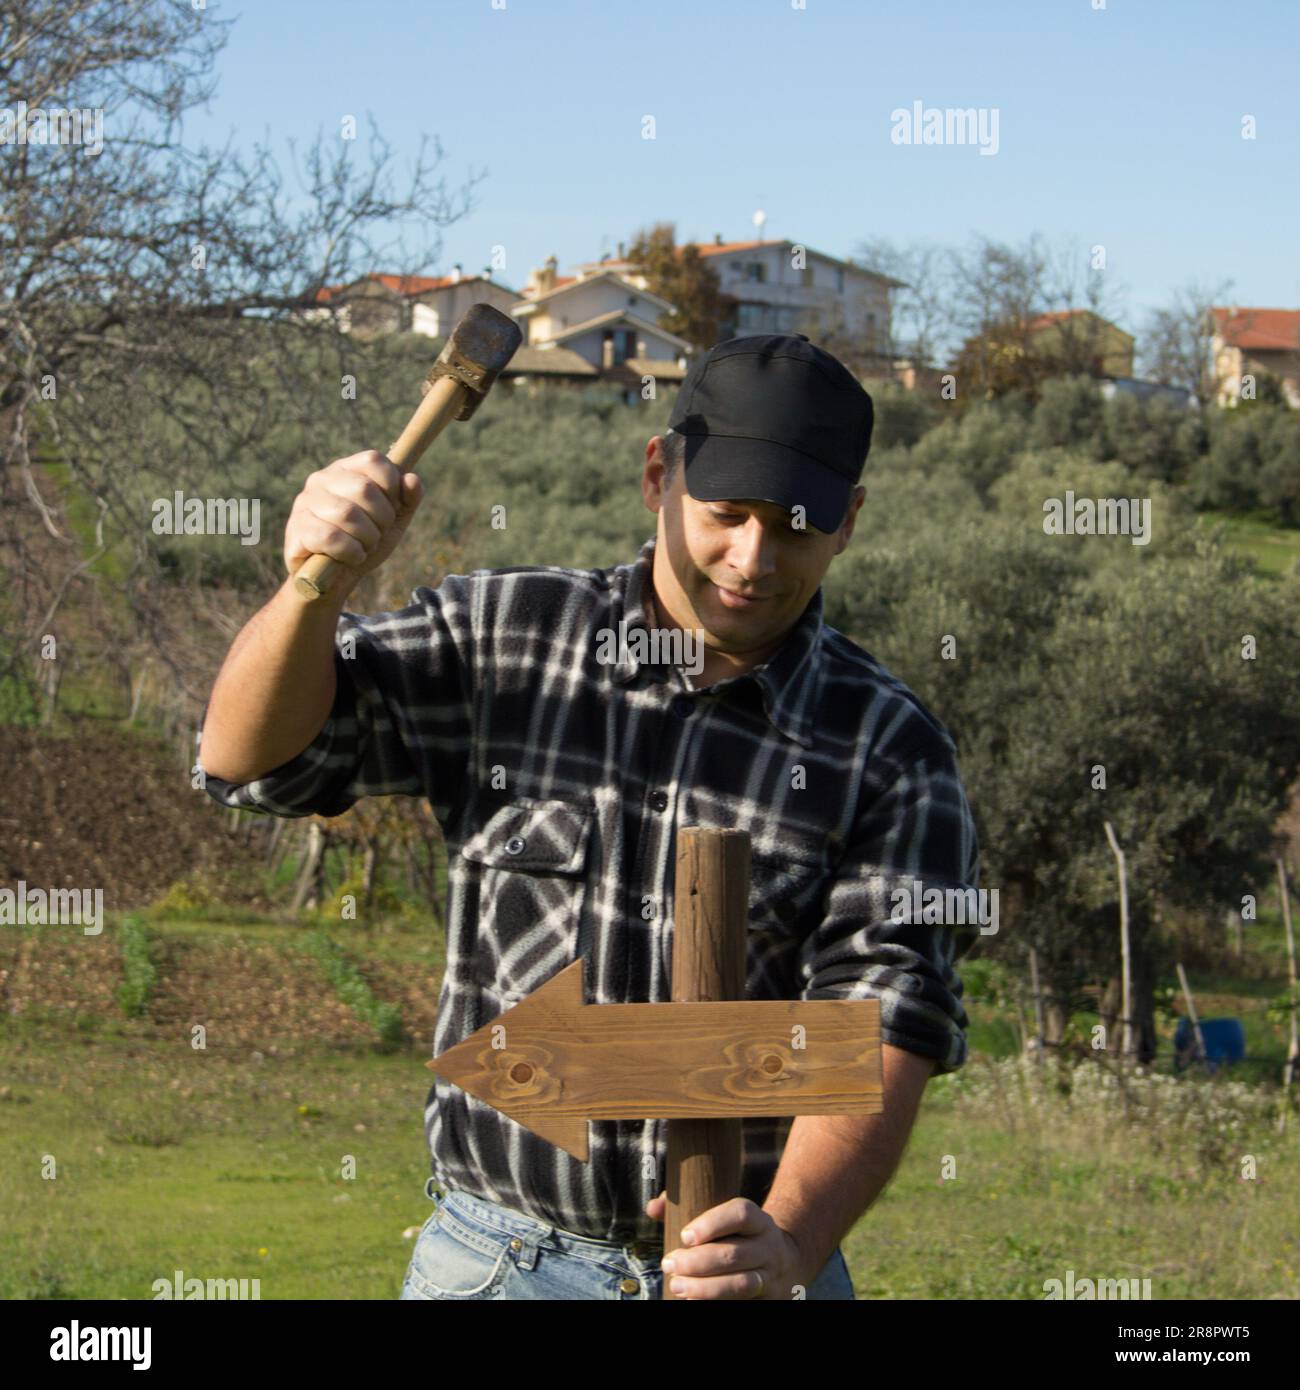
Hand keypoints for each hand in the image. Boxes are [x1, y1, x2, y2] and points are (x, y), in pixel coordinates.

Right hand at [284, 450, 423, 596]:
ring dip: (368, 538)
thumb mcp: (392, 521)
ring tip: (365, 546)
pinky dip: (351, 552)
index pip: (373, 460)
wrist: (334, 580)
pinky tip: (353, 557)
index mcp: (345, 470)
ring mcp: (305, 503)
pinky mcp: (297, 529)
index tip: (392, 509)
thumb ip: (407, 499)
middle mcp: (321, 480)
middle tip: (378, 534)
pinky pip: (331, 537)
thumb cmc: (363, 542)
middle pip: (364, 488)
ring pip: (348, 514)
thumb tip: (412, 479)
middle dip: (382, 519)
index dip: (391, 487)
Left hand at [645, 1192, 806, 1299]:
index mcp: (757, 1220)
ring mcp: (770, 1274)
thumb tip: (653, 1208)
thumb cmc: (739, 1234)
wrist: (785, 1259)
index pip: (740, 1214)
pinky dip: (717, 1302)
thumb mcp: (726, 1215)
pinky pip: (743, 1302)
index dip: (712, 1223)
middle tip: (669, 1264)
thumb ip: (688, 1205)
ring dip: (705, 1288)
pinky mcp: (768, 1297)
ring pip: (740, 1283)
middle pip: (734, 1254)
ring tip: (677, 1287)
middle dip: (697, 1262)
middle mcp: (768, 1245)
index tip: (685, 1236)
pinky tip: (694, 1301)